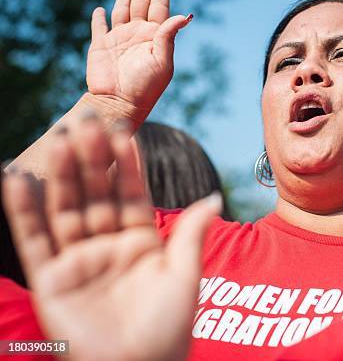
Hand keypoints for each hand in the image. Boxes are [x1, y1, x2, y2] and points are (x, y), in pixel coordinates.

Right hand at [2, 117, 219, 360]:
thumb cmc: (168, 330)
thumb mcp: (184, 276)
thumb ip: (191, 234)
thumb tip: (214, 198)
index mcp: (141, 241)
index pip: (132, 192)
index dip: (128, 163)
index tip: (125, 130)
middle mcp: (108, 244)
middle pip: (97, 193)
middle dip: (92, 159)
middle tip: (87, 122)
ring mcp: (78, 259)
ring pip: (66, 209)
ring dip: (60, 176)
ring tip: (59, 141)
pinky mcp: (51, 279)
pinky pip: (35, 239)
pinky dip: (24, 210)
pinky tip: (17, 178)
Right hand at [87, 0, 191, 121]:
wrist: (118, 104)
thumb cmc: (145, 87)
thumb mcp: (162, 61)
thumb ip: (168, 36)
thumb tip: (186, 15)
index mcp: (154, 36)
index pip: (159, 6)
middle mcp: (137, 34)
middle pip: (142, 2)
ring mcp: (119, 40)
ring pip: (122, 10)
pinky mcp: (100, 47)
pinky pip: (99, 28)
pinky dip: (99, 18)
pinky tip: (100, 10)